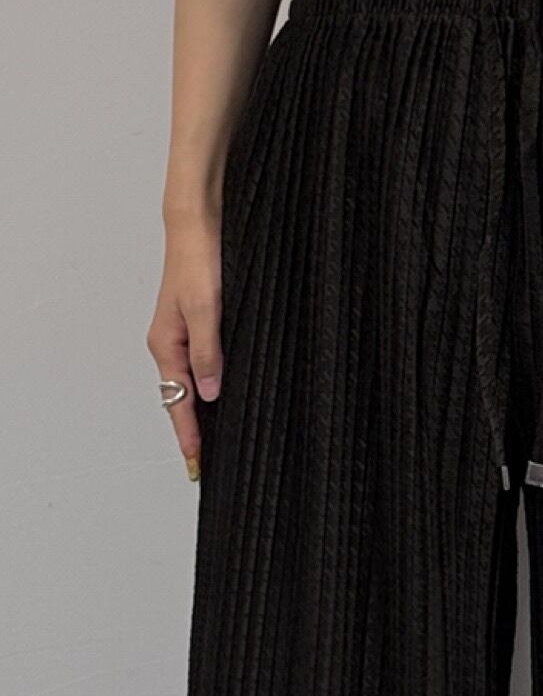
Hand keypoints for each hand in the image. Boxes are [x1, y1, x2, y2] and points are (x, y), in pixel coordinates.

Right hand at [149, 212, 222, 482]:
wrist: (198, 228)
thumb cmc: (200, 263)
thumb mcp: (208, 311)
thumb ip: (208, 353)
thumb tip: (209, 395)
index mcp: (167, 345)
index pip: (177, 403)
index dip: (188, 436)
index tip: (196, 465)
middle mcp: (171, 345)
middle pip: (180, 400)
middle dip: (193, 433)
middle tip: (207, 467)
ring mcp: (182, 338)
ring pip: (190, 386)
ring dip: (201, 415)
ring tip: (216, 445)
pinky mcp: (196, 329)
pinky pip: (198, 370)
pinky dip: (208, 391)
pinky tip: (222, 403)